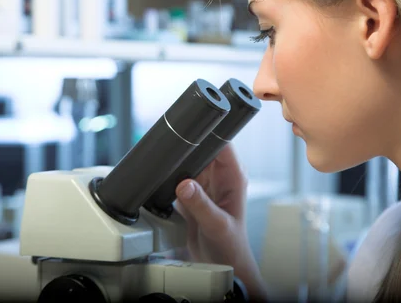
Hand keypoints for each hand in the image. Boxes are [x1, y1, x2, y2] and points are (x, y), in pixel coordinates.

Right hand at [175, 144, 266, 300]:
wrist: (221, 264)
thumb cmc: (230, 246)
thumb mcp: (216, 226)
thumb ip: (201, 205)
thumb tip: (184, 184)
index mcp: (233, 176)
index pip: (222, 143)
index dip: (206, 135)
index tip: (188, 138)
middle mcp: (220, 176)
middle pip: (201, 148)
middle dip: (186, 151)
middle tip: (172, 160)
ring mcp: (205, 183)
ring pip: (188, 161)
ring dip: (177, 166)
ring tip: (171, 178)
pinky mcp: (192, 192)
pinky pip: (178, 176)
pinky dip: (171, 180)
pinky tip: (167, 187)